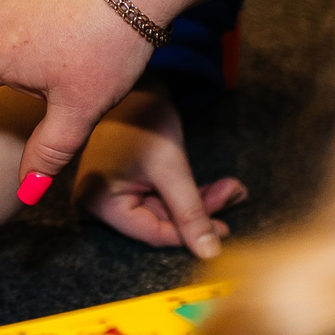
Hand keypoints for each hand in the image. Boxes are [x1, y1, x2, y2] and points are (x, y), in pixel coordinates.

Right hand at [73, 88, 244, 256]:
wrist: (137, 81)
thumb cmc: (143, 119)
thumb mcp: (171, 169)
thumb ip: (191, 214)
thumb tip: (210, 254)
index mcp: (99, 203)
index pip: (152, 233)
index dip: (190, 233)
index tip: (225, 228)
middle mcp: (100, 202)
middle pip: (161, 220)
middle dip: (202, 209)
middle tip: (234, 195)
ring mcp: (113, 191)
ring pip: (166, 208)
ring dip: (201, 200)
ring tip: (233, 188)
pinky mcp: (127, 181)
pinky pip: (161, 195)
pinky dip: (189, 191)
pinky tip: (218, 186)